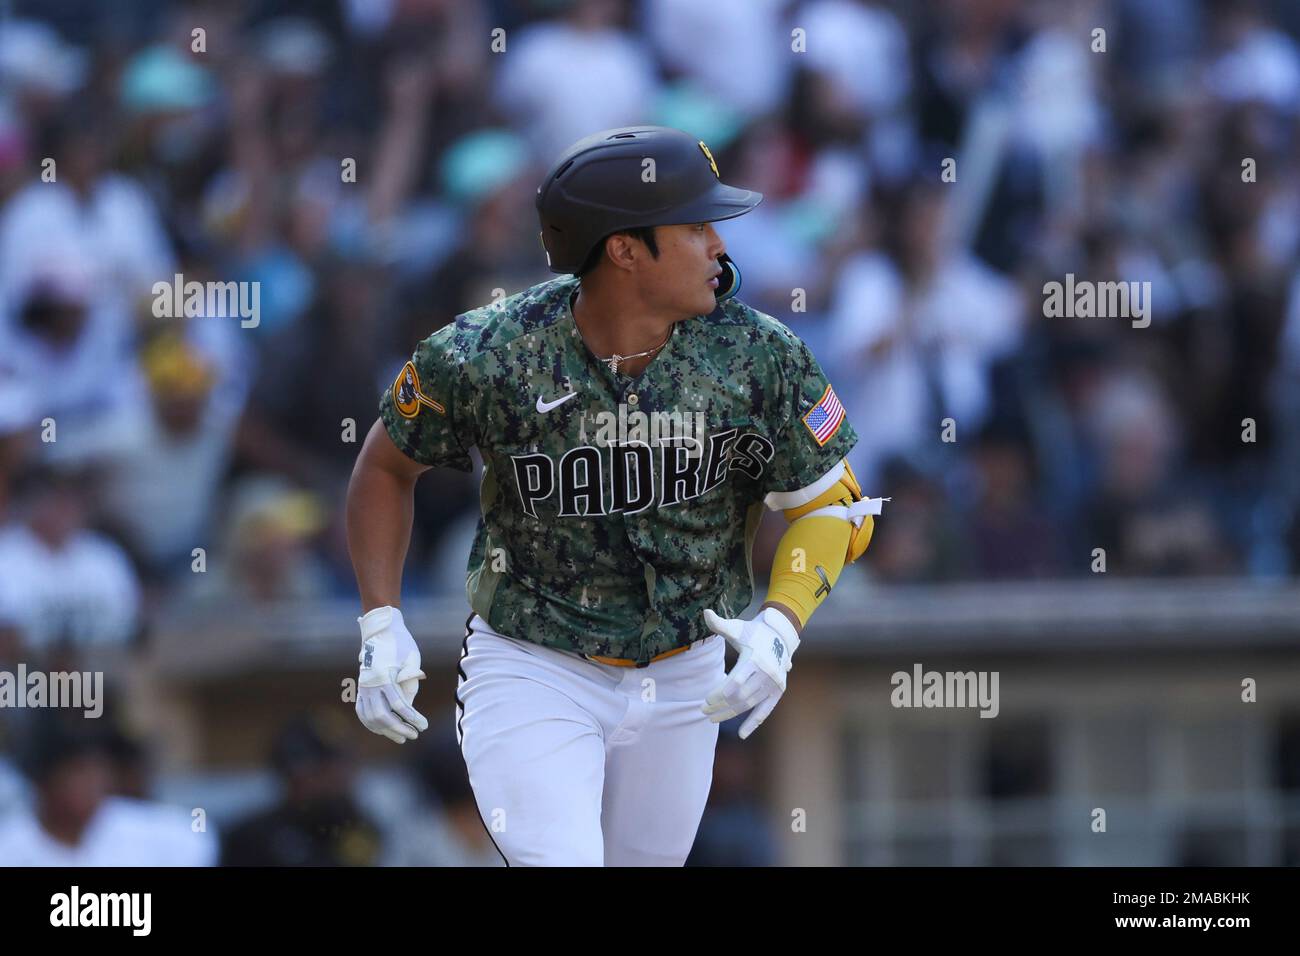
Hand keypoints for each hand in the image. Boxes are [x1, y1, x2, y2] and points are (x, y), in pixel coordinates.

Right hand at [355, 606, 428, 743]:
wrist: (379, 630)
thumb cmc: (400, 644)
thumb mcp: (412, 659)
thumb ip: (410, 684)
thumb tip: (408, 708)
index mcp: (385, 676)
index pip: (399, 705)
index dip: (412, 718)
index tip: (424, 725)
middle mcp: (371, 684)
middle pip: (383, 716)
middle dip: (399, 728)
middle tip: (415, 734)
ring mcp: (363, 687)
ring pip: (370, 717)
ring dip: (386, 730)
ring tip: (401, 738)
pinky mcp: (361, 688)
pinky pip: (362, 712)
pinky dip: (372, 724)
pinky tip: (383, 730)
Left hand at [700, 607, 799, 739]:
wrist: (780, 636)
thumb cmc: (753, 633)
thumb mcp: (737, 628)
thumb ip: (720, 624)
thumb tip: (706, 613)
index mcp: (755, 659)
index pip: (734, 683)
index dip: (718, 695)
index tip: (704, 701)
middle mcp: (766, 674)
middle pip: (740, 697)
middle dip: (720, 706)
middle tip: (703, 711)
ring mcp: (773, 684)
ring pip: (749, 705)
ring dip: (730, 714)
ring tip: (712, 718)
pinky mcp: (778, 691)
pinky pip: (765, 711)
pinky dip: (754, 723)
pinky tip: (742, 735)